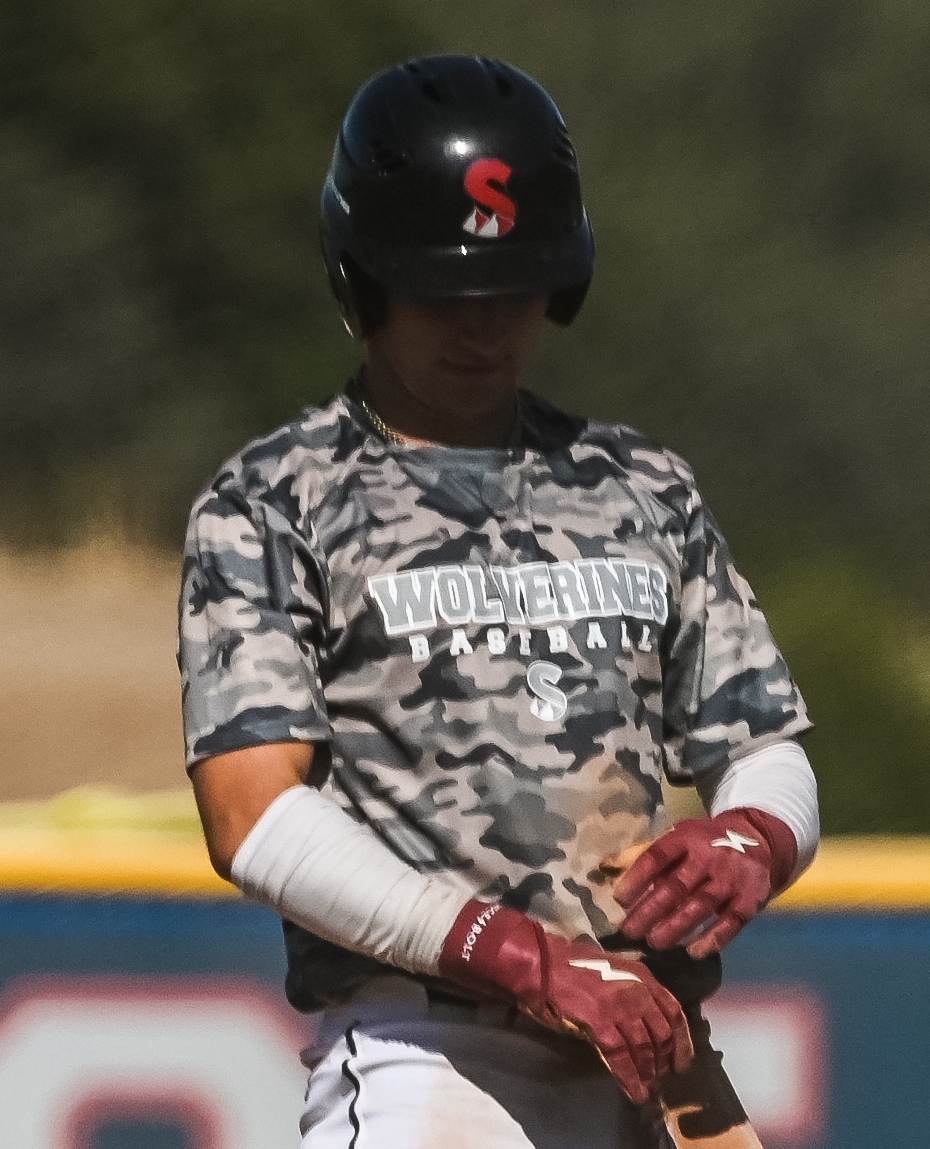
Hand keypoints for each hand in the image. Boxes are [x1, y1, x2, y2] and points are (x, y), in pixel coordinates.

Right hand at [437, 900, 692, 1104]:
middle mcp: (638, 989)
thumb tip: (646, 1023)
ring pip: (645, 1048)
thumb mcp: (615, 970)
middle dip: (665, 1060)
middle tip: (662, 1078)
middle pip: (663, 1033)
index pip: (675, 1012)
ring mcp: (621, 1005)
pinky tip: (634, 1091)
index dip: (682, 1040)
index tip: (682, 1060)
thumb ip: (634, 990)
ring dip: (649, 1073)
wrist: (543, 962)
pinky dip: (630, 1078)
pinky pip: (623, 1057)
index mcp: (643, 976)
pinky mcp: (601, 1021)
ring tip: (648, 1089)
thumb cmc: (574, 965)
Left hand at [605, 809, 796, 958]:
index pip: (656, 856)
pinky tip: (694, 952)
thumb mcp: (676, 838)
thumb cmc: (703, 844)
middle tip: (629, 931)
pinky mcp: (750, 898)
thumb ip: (642, 854)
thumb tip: (603, 867)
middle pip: (676, 886)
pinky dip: (713, 939)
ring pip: (700, 906)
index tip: (619, 899)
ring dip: (675, 927)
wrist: (757, 840)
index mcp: (686, 837)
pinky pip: (731, 922)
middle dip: (650, 911)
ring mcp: (731, 878)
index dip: (636, 877)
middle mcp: (709, 856)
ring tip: (653, 942)